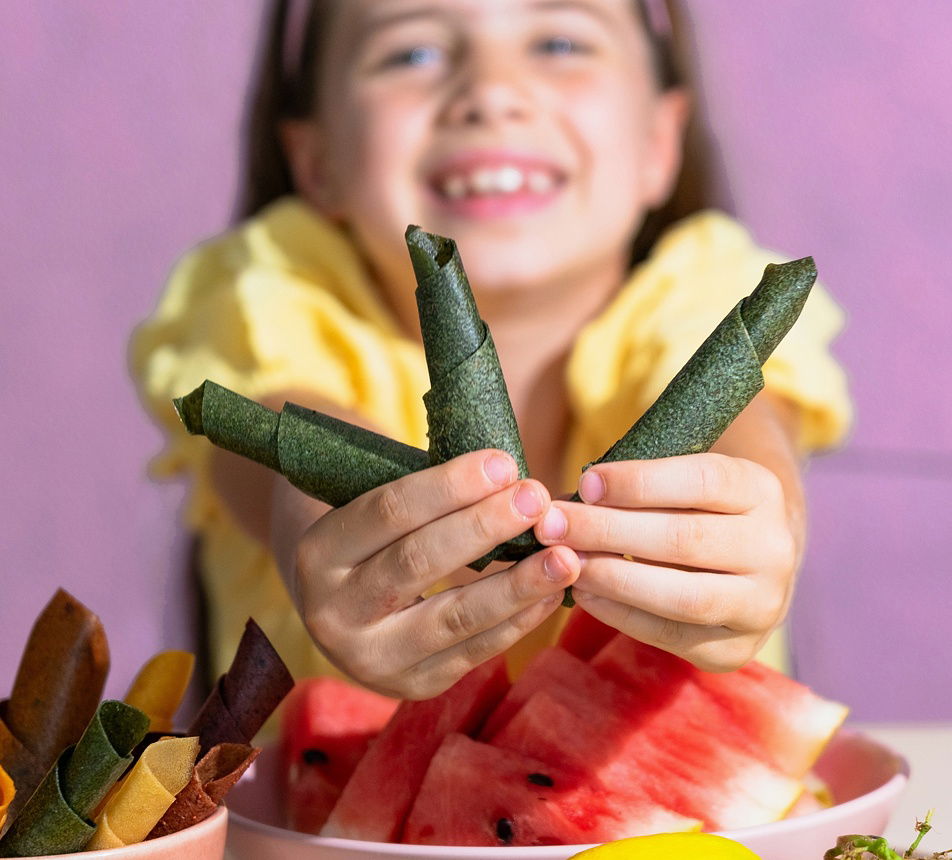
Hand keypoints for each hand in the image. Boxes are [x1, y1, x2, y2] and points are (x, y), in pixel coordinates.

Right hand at [292, 449, 579, 698]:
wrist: (341, 609)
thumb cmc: (374, 538)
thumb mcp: (373, 506)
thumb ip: (427, 495)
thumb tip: (507, 476)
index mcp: (318, 552)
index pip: (389, 512)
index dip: (450, 486)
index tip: (503, 463)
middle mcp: (333, 612)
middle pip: (418, 563)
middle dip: (485, 527)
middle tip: (537, 499)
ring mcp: (370, 658)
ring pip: (453, 618)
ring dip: (516, 585)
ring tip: (564, 556)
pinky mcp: (411, 686)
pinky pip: (475, 651)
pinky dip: (519, 620)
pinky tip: (553, 592)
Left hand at [534, 453, 796, 671]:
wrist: (748, 563)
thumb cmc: (693, 508)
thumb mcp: (681, 479)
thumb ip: (638, 484)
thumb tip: (573, 501)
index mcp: (761, 490)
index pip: (701, 482)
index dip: (639, 483)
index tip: (585, 483)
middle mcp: (774, 548)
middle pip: (685, 539)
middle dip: (608, 531)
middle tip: (553, 525)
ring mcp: (763, 605)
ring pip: (682, 596)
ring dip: (613, 577)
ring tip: (565, 562)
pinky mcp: (736, 649)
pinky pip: (670, 634)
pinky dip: (620, 613)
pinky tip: (584, 592)